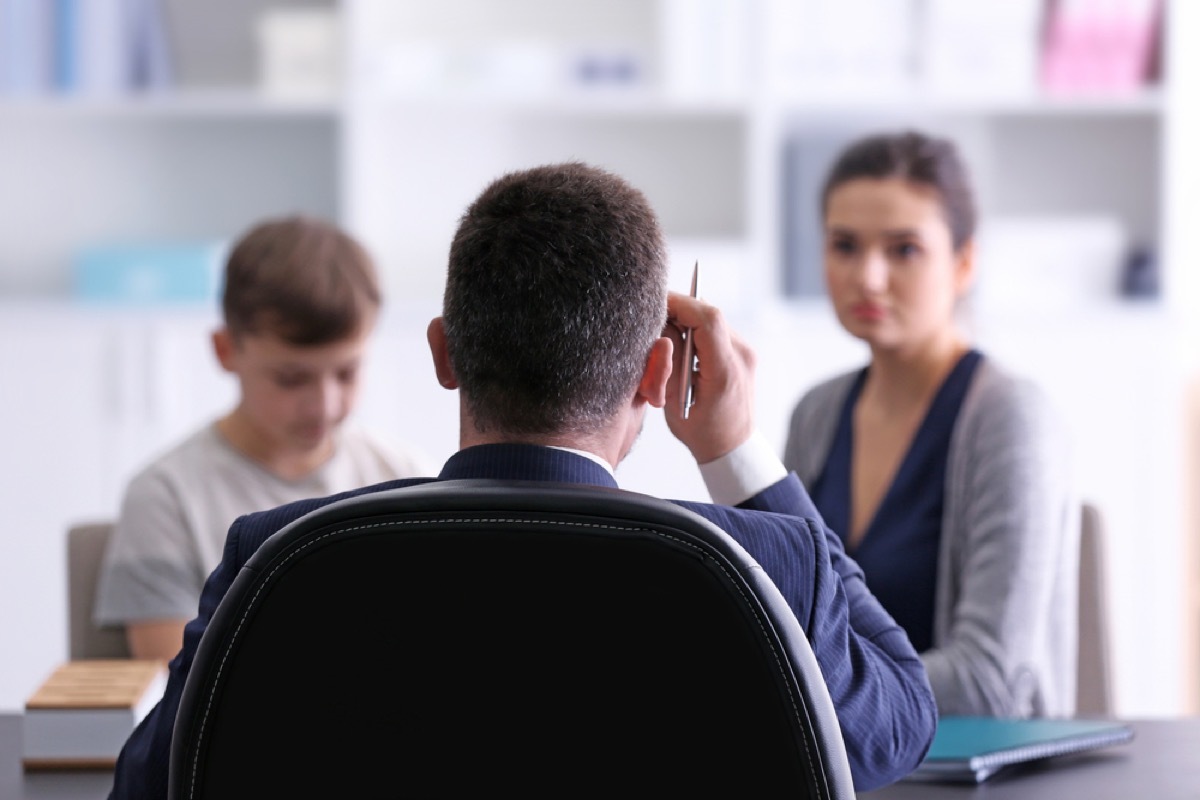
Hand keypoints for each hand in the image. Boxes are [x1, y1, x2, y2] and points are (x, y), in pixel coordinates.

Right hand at [663, 292, 755, 463]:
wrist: (732, 447)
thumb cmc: (701, 431)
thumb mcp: (674, 400)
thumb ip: (668, 362)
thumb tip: (661, 327)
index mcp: (725, 372)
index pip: (707, 319)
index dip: (680, 304)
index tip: (656, 304)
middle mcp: (742, 357)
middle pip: (709, 313)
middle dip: (680, 309)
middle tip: (654, 318)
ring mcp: (746, 353)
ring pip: (712, 318)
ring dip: (687, 318)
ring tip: (666, 333)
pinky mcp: (743, 352)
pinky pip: (717, 328)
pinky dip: (697, 328)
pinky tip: (682, 342)